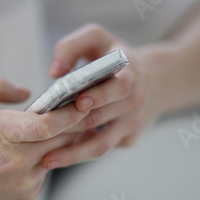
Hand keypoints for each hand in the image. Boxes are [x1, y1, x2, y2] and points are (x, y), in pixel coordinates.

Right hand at [0, 77, 88, 199]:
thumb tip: (28, 92)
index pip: (46, 125)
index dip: (69, 114)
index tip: (83, 101)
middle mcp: (15, 160)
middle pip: (61, 139)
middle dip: (76, 123)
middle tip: (85, 108)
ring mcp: (23, 181)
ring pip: (58, 154)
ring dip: (64, 140)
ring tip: (65, 126)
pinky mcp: (27, 195)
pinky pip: (47, 171)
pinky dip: (47, 158)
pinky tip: (37, 151)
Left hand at [42, 24, 166, 168]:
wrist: (158, 80)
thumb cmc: (116, 56)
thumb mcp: (98, 38)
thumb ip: (72, 46)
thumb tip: (53, 73)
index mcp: (129, 74)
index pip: (118, 88)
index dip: (100, 95)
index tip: (79, 102)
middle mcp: (133, 102)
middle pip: (99, 120)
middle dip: (69, 129)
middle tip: (42, 136)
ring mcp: (132, 125)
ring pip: (101, 145)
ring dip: (73, 155)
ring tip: (46, 161)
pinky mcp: (128, 139)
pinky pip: (102, 149)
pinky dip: (80, 154)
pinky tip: (58, 158)